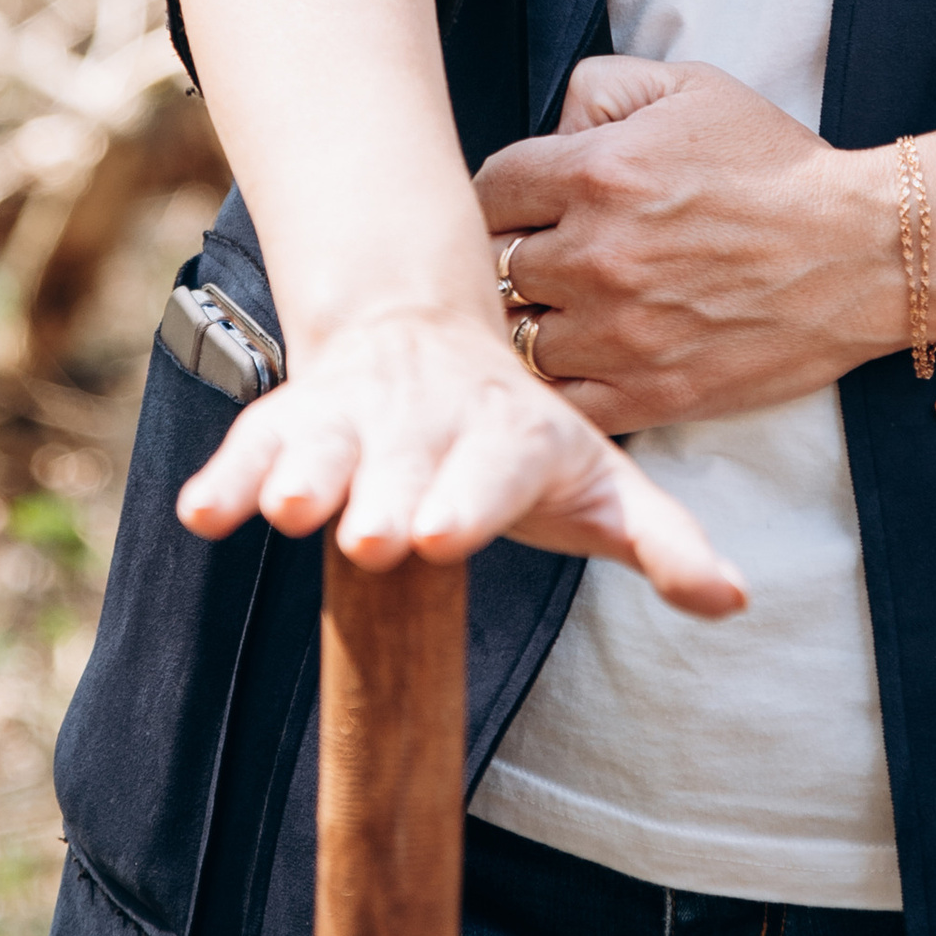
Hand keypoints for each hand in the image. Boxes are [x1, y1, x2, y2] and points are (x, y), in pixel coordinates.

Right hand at [176, 300, 745, 614]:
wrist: (431, 337)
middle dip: (386, 498)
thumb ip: (660, 540)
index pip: (493, 469)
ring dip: (304, 473)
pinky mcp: (295, 422)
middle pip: (404, 463)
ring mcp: (357, 418)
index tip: (443, 535)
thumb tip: (734, 599)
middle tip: (371, 536)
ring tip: (289, 508)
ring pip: (325, 444)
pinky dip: (229, 475)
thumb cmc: (523, 441)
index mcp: (510, 437)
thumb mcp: (598, 482)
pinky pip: (255, 444)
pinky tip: (202, 513)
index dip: (468, 498)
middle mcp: (428, 421)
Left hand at [472, 58, 893, 433]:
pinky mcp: (648, 394)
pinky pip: (560, 401)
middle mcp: (596, 254)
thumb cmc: (775, 166)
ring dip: (535, 320)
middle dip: (512, 256)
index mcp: (598, 171)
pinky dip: (559, 383)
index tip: (526, 206)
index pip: (490, 188)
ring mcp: (619, 333)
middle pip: (493, 266)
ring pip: (518, 337)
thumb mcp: (690, 87)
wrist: (862, 250)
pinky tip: (583, 358)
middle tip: (542, 256)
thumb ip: (599, 86)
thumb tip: (549, 128)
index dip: (504, 195)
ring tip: (565, 307)